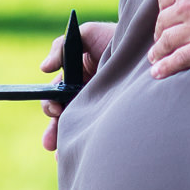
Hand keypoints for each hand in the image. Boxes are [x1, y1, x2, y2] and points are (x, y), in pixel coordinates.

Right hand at [38, 20, 114, 152]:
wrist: (146, 46)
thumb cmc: (116, 38)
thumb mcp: (87, 35)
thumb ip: (61, 47)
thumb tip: (43, 68)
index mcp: (75, 78)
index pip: (56, 96)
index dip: (51, 106)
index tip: (55, 110)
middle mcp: (84, 95)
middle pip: (62, 118)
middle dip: (53, 131)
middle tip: (50, 142)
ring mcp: (97, 107)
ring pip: (75, 129)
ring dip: (64, 142)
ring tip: (61, 155)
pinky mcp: (110, 117)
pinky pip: (93, 134)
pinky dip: (83, 144)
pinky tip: (76, 155)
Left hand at [150, 0, 189, 77]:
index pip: (164, 1)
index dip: (165, 9)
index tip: (167, 16)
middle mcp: (186, 8)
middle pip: (163, 23)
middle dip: (159, 32)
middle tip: (160, 39)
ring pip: (168, 43)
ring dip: (158, 52)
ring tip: (154, 59)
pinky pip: (182, 58)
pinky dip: (167, 66)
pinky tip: (159, 72)